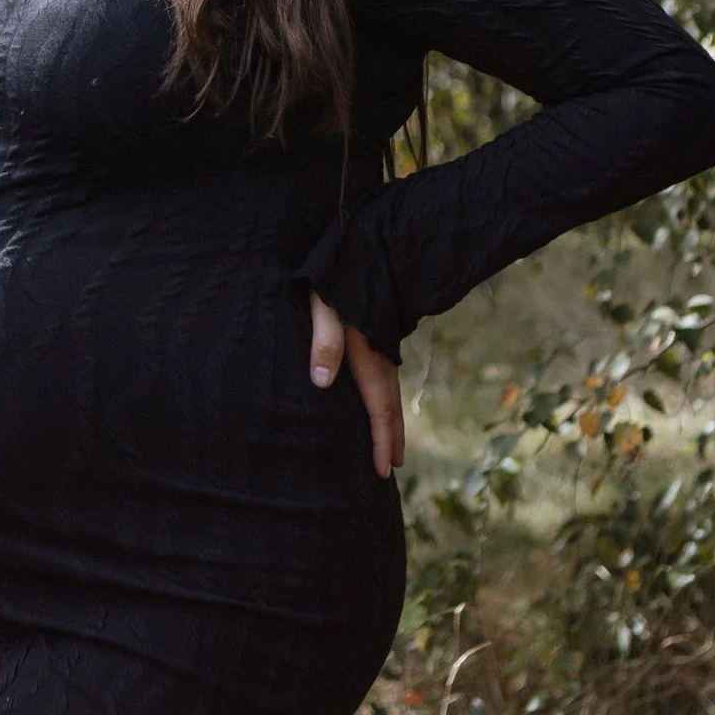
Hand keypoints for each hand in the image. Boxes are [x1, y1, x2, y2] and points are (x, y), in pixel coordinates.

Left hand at [308, 290, 404, 479]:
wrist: (365, 245)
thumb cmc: (336, 276)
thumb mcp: (323, 307)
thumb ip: (324, 342)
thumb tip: (323, 384)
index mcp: (368, 352)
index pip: (379, 408)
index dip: (382, 441)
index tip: (385, 470)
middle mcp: (380, 353)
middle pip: (390, 405)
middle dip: (391, 438)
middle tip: (392, 468)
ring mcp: (382, 344)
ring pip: (390, 391)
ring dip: (391, 420)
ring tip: (392, 444)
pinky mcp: (377, 334)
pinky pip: (385, 377)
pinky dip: (386, 398)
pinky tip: (379, 402)